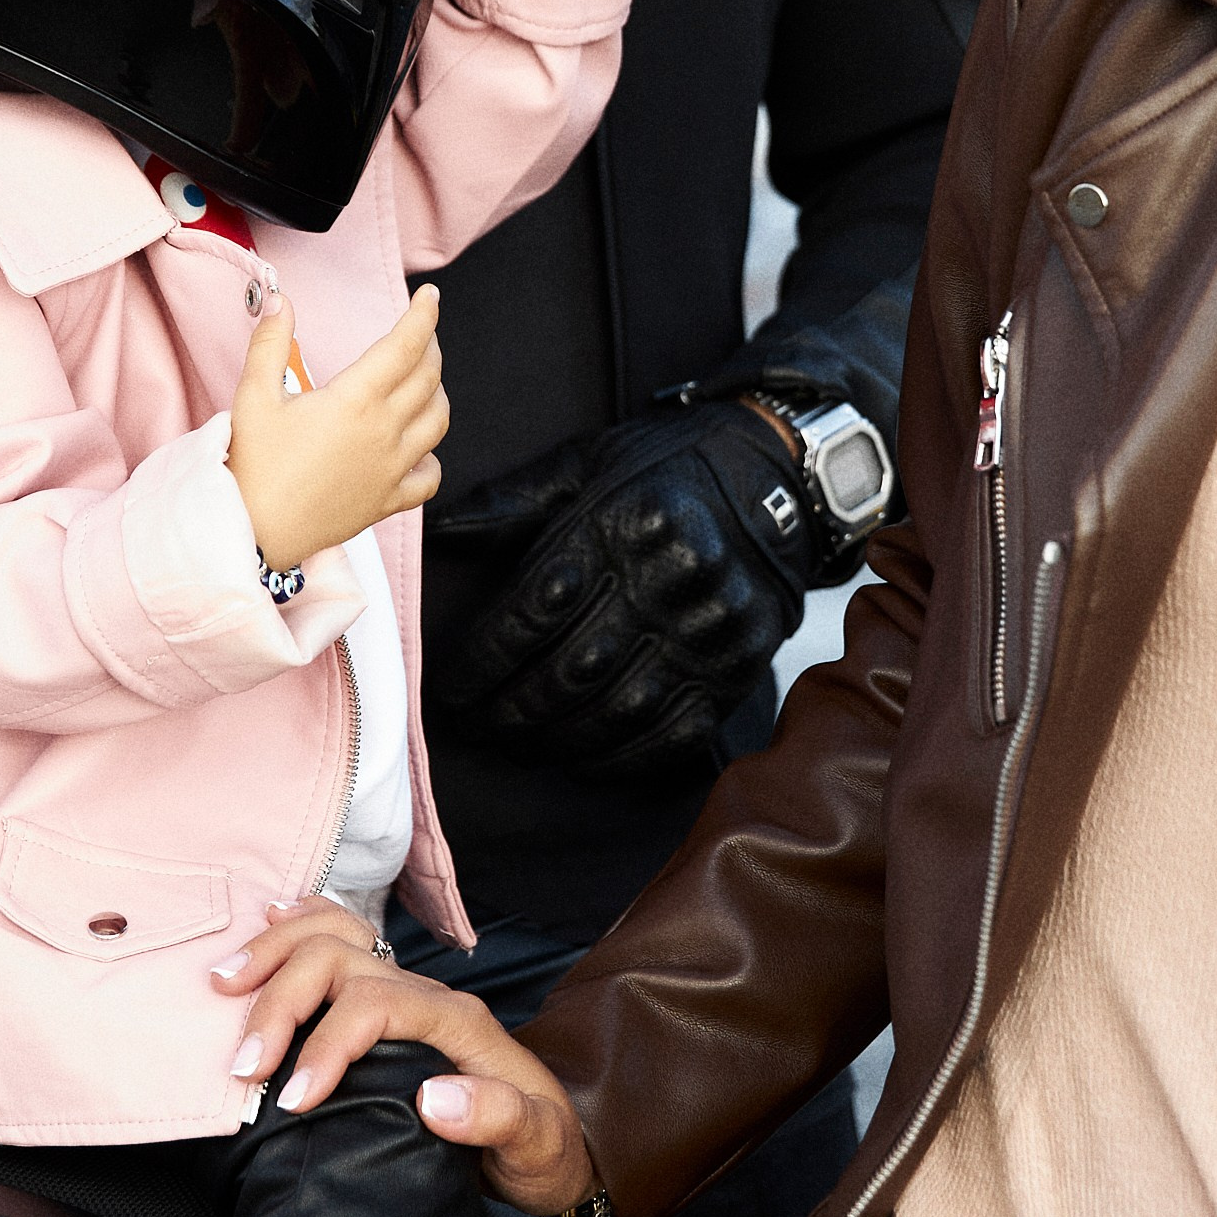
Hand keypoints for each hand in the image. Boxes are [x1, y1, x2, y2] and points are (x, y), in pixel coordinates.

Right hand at [211, 900, 596, 1205]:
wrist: (554, 1144)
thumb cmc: (542, 1148)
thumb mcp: (536, 1144)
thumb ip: (497, 1118)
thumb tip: (435, 1098)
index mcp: (457, 1021)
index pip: (374, 1004)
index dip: (326, 1045)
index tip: (293, 1101)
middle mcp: (427, 994)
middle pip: (339, 961)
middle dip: (282, 1005)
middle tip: (245, 1067)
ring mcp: (406, 992)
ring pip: (333, 937)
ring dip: (275, 955)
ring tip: (227, 985)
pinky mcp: (390, 1003)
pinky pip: (343, 940)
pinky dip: (300, 926)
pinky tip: (271, 922)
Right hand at [227, 286, 446, 567]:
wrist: (253, 532)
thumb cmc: (251, 465)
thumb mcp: (253, 397)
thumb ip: (270, 344)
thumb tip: (280, 301)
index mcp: (355, 401)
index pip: (406, 346)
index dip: (424, 316)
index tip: (431, 297)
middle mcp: (383, 432)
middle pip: (428, 378)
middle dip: (430, 347)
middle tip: (419, 334)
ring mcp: (391, 470)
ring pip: (438, 421)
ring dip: (437, 394)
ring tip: (422, 381)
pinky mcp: (388, 501)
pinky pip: (430, 477)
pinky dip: (432, 458)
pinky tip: (419, 449)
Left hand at [430, 400, 821, 774]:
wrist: (779, 475)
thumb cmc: (666, 467)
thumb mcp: (588, 461)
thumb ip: (513, 501)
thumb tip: (438, 533)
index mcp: (625, 521)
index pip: (534, 609)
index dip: (484, 660)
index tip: (451, 688)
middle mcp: (672, 577)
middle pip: (572, 667)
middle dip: (510, 708)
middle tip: (476, 726)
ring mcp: (711, 627)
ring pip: (618, 707)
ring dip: (556, 737)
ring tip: (517, 743)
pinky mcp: (740, 664)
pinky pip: (673, 730)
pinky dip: (620, 755)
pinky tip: (582, 755)